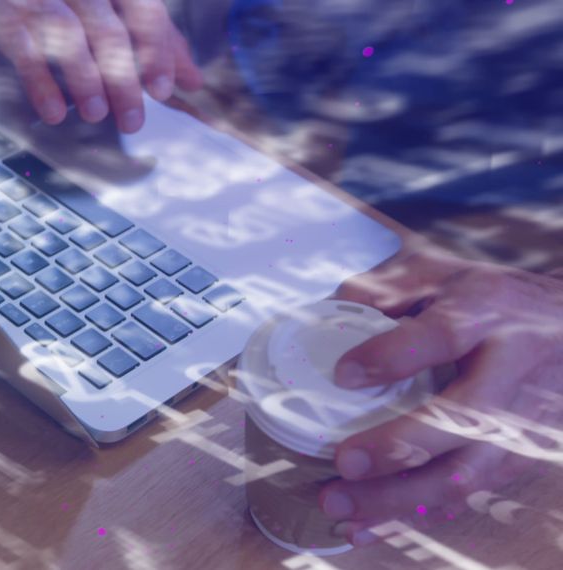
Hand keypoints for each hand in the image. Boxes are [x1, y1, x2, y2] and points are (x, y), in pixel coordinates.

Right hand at [0, 0, 203, 132]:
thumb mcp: (119, 12)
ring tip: (97, 114)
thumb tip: (193, 80)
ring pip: (68, 36)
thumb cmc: (76, 0)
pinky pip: (26, 52)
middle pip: (107, 31)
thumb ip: (156, 40)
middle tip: (133, 121)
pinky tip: (55, 113)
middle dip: (122, 78)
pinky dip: (41, 84)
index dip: (155, 49)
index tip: (161, 90)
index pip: (143, 10)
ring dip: (85, 79)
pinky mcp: (9, 19)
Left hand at [320, 247, 562, 545]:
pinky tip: (369, 524)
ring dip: (400, 497)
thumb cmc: (488, 300)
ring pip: (467, 470)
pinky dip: (415, 513)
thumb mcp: (439, 274)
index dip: (393, 356)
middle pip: (463, 418)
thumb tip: (323, 314)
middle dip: (399, 447)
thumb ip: (384, 291)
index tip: (344, 374)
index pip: (442, 336)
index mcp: (486, 314)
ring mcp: (520, 420)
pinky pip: (466, 493)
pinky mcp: (517, 455)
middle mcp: (508, 369)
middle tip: (342, 463)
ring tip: (341, 507)